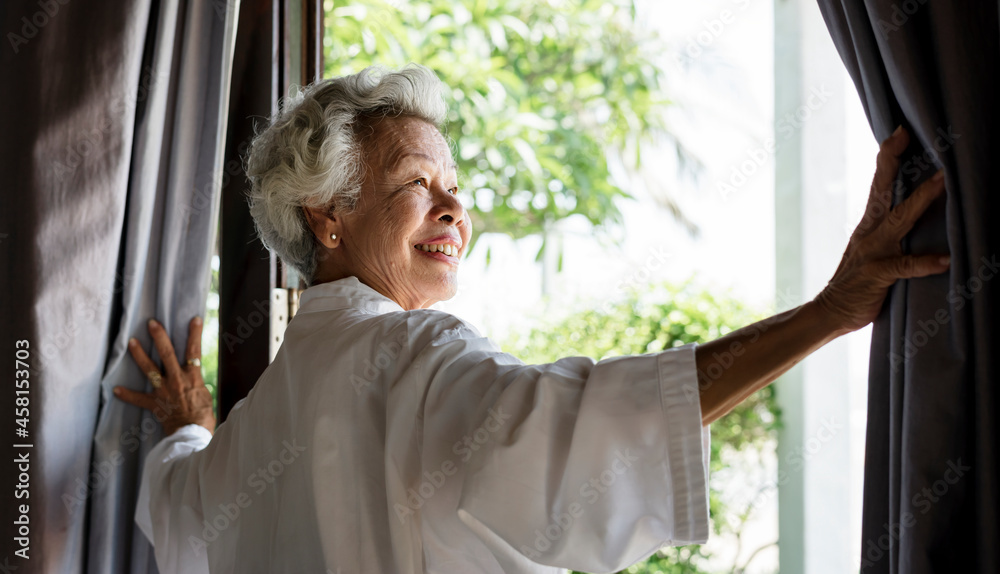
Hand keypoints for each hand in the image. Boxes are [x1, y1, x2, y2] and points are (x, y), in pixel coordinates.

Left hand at [114, 317, 216, 435]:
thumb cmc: (204, 416)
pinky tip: (116, 390)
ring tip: (131, 342)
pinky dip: (128, 395)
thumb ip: (197, 383)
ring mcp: (164, 390)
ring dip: (140, 355)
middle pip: (167, 354)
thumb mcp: (205, 394)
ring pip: (150, 369)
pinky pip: (138, 398)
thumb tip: (194, 379)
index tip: (195, 319)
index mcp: (193, 377)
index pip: (194, 351)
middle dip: (159, 337)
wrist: (193, 433)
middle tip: (151, 323)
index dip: (195, 334)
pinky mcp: (155, 404)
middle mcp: (177, 379)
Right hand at [814, 126, 949, 332]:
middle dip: (893, 163)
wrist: (831, 311)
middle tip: (906, 136)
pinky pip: (903, 266)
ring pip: (899, 221)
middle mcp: (869, 232)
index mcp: (868, 224)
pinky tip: (945, 260)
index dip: (887, 158)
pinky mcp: (877, 274)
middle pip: (882, 191)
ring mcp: (872, 252)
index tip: (899, 132)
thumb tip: (917, 214)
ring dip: (921, 201)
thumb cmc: (858, 282)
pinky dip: (924, 263)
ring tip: (943, 183)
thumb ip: (890, 231)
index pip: (878, 185)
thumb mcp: (872, 249)